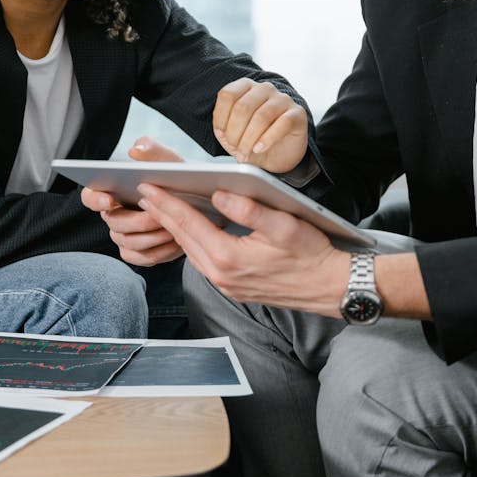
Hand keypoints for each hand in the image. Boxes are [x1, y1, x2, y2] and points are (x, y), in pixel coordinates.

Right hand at [81, 137, 184, 266]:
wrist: (198, 204)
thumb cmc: (177, 179)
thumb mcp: (169, 162)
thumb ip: (154, 151)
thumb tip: (136, 149)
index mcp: (112, 190)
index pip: (90, 196)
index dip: (96, 199)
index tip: (111, 199)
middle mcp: (113, 215)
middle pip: (115, 223)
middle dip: (139, 221)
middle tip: (161, 216)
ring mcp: (124, 236)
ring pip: (130, 243)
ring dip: (154, 236)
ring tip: (175, 228)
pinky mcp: (138, 253)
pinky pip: (144, 257)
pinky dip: (162, 251)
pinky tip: (177, 242)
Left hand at [136, 183, 348, 314]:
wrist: (330, 288)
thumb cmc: (311, 254)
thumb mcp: (283, 225)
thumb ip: (248, 209)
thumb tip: (219, 194)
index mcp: (229, 257)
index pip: (189, 223)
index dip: (167, 203)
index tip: (149, 188)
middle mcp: (222, 275)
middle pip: (183, 239)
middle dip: (163, 215)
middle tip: (146, 194)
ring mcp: (227, 285)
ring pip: (191, 252)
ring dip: (176, 230)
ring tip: (163, 210)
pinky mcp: (234, 289)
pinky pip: (203, 263)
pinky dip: (192, 244)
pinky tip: (192, 233)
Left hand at [213, 78, 308, 172]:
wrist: (279, 154)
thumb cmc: (253, 140)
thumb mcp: (232, 135)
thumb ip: (223, 129)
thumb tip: (222, 131)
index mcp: (246, 87)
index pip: (228, 95)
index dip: (221, 117)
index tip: (222, 134)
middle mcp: (264, 89)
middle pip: (243, 107)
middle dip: (235, 133)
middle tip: (235, 150)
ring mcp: (283, 99)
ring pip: (261, 116)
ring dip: (249, 139)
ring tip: (245, 153)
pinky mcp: (298, 113)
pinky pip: (282, 123)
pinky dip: (267, 139)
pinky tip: (259, 149)